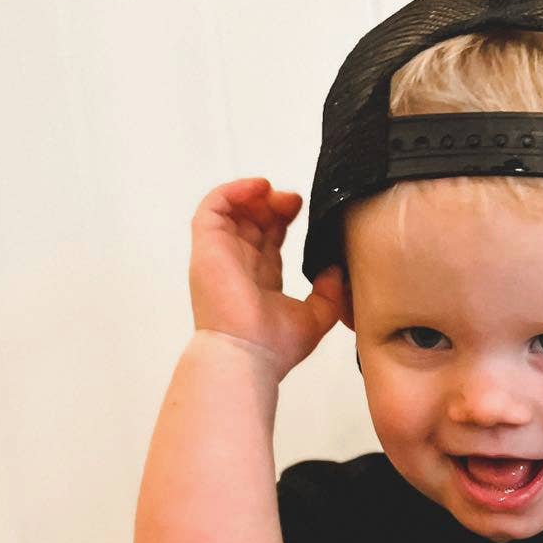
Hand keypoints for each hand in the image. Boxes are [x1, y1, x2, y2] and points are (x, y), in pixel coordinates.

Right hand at [188, 177, 344, 375]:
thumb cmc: (274, 346)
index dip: (283, 220)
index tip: (302, 211)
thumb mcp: (314, 318)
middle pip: (252, 221)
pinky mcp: (207, 246)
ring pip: (233, 211)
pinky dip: (234, 191)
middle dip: (273, 205)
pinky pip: (213, 207)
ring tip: (276, 194)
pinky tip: (259, 188)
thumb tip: (335, 271)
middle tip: (295, 201)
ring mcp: (220, 254)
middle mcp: (238, 265)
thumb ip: (327, 294)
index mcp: (259, 280)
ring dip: (255, 196)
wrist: (248, 354)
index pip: (268, 240)